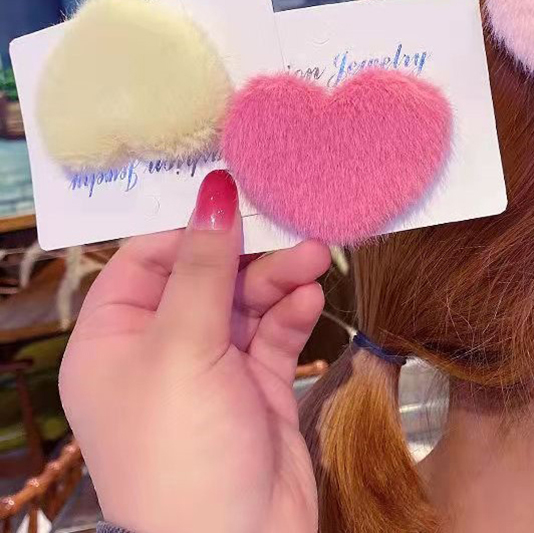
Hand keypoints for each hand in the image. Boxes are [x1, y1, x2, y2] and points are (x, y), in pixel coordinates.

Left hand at [59, 170, 329, 532]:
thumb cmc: (182, 448)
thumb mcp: (182, 346)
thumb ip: (203, 264)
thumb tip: (214, 188)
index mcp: (114, 341)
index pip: (147, 260)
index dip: (189, 231)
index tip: (235, 208)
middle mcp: (160, 349)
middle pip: (206, 276)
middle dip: (248, 255)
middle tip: (293, 233)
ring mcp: (211, 367)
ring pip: (246, 300)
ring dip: (279, 278)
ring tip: (317, 259)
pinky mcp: (256, 384)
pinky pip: (273, 333)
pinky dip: (291, 313)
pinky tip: (309, 300)